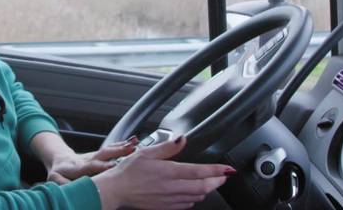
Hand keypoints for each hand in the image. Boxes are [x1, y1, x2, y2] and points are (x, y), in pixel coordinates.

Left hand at [46, 136, 138, 183]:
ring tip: (134, 144)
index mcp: (78, 167)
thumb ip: (61, 183)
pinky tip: (134, 142)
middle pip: (103, 154)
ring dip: (122, 147)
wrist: (61, 161)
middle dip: (116, 152)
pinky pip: (112, 148)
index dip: (100, 166)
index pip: (90, 166)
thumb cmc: (60, 173)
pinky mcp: (100, 154)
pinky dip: (123, 145)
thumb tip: (67, 189)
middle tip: (129, 150)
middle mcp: (89, 159)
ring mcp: (95, 156)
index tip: (111, 165)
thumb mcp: (55, 179)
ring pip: (109, 150)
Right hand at [92, 136, 233, 209]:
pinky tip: (192, 193)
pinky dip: (194, 198)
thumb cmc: (128, 171)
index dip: (216, 170)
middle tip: (223, 176)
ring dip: (205, 190)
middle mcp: (171, 187)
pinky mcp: (165, 207)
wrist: (116, 190)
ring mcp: (169, 200)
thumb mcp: (146, 152)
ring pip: (196, 197)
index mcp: (168, 171)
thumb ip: (167, 147)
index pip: (198, 171)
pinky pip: (186, 205)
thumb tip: (182, 139)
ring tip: (209, 182)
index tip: (227, 169)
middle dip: (216, 182)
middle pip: (203, 188)